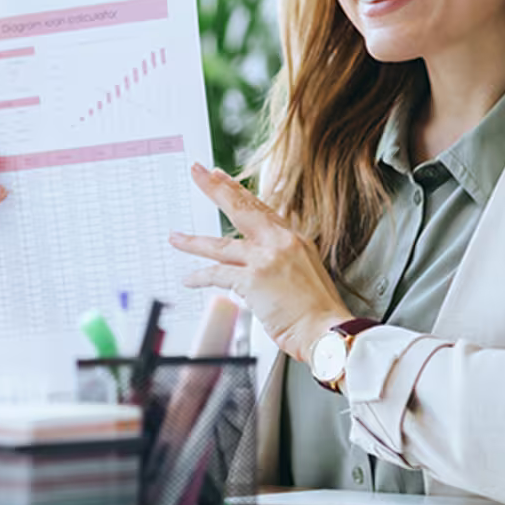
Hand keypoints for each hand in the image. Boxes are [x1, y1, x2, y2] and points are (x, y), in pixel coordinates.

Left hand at [168, 163, 351, 363]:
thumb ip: (283, 259)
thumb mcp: (305, 272)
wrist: (328, 332)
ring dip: (193, 242)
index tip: (222, 178)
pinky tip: (189, 279)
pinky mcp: (253, 280)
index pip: (261, 208)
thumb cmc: (318, 311)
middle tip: (198, 172)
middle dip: (215, 188)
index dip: (238, 192)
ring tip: (175, 237)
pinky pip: (217, 275)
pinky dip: (200, 278)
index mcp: (294, 239)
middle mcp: (281, 243)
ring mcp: (266, 259)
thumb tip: (264, 261)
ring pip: (220, 245)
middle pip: (240, 208)